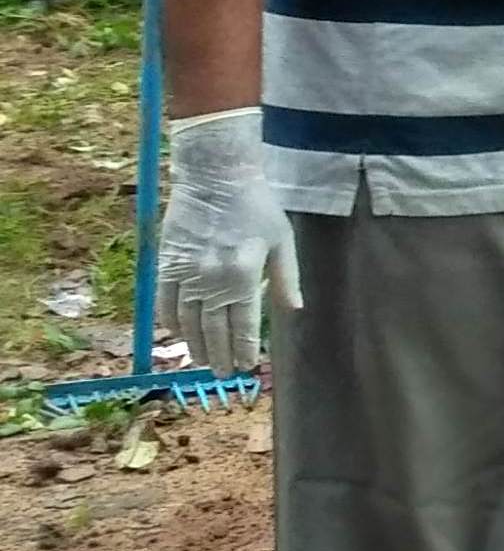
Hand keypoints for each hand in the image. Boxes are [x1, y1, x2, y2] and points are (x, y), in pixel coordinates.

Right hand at [160, 107, 297, 376]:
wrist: (215, 177)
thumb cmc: (256, 207)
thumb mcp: (282, 240)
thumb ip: (286, 279)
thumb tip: (293, 311)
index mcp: (244, 275)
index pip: (242, 324)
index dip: (243, 349)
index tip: (245, 367)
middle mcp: (212, 280)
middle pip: (213, 329)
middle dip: (219, 355)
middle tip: (223, 373)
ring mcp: (185, 274)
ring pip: (187, 322)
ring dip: (194, 345)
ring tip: (202, 361)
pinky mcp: (166, 264)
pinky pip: (164, 303)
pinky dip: (170, 323)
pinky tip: (178, 334)